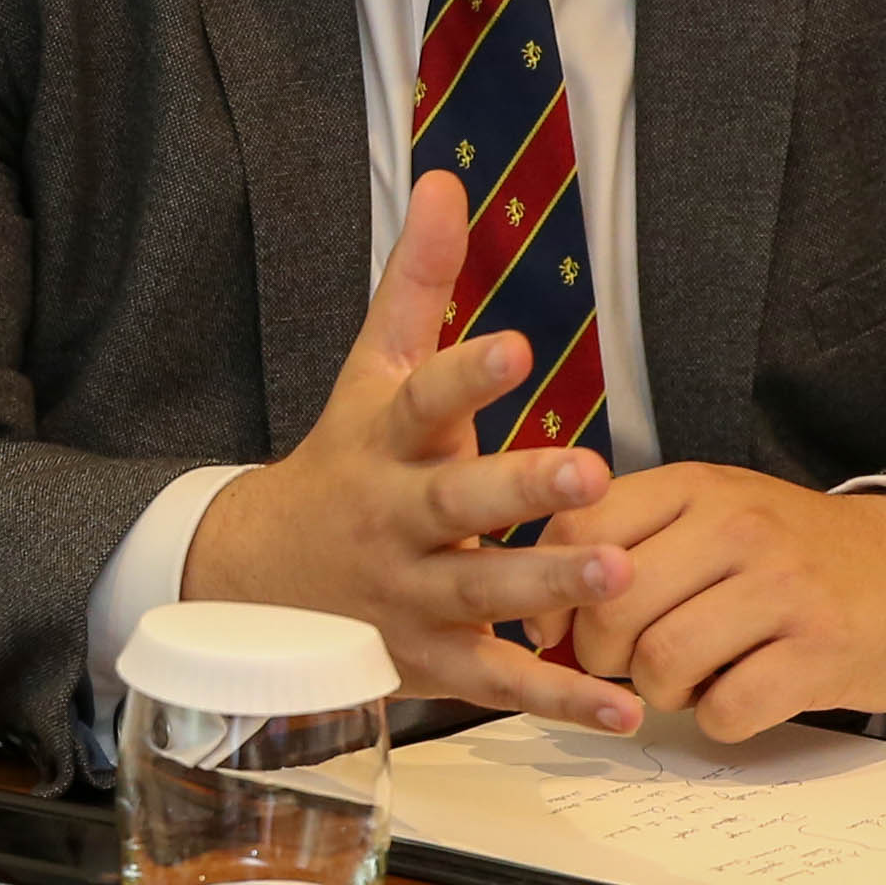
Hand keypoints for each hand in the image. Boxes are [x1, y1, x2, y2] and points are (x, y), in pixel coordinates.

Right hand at [180, 168, 640, 731]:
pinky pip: (499, 682)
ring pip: (481, 594)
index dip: (465, 373)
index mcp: (385, 443)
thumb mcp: (369, 372)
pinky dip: (562, 697)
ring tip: (620, 577)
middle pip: (455, 504)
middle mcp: (396, 520)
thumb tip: (449, 178)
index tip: (516, 345)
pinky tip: (626, 706)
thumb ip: (416, 281)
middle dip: (519, 488)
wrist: (259, 583)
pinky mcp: (429, 662)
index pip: (422, 400)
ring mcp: (411, 596)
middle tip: (587, 469)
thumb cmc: (343, 462)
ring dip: (550, 588)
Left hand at [561, 470, 885, 740]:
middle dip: (603, 656)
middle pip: (612, 608)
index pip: (580, 528)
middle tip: (631, 662)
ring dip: (661, 692)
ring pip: (662, 664)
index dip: (552, 592)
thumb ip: (629, 542)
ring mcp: (784, 589)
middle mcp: (739, 528)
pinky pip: (726, 709)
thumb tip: (541, 614)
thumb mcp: (711, 514)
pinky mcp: (823, 652)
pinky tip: (738, 696)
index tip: (560, 624)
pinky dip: (718, 718)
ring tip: (691, 678)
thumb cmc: (790, 554)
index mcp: (697, 488)